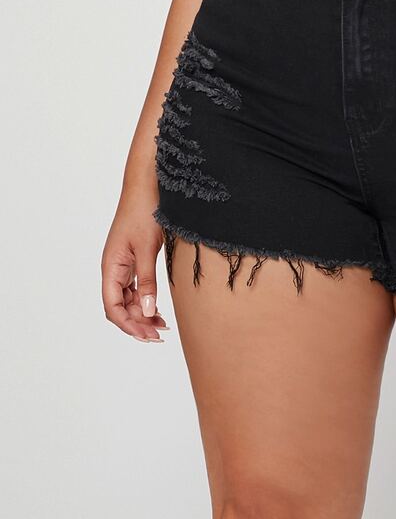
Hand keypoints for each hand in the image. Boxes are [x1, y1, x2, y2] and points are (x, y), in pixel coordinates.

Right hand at [101, 183, 169, 342]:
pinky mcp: (133, 257)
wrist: (147, 184)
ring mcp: (122, 263)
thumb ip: (146, 280)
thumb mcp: (147, 248)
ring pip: (127, 298)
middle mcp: (113, 267)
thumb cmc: (144, 211)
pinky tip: (157, 307)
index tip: (148, 335)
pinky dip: (144, 299)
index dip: (128, 324)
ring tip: (162, 325)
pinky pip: (134, 286)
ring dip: (141, 313)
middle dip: (136, 323)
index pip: (113, 307)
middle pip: (119, 306)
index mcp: (111, 267)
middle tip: (159, 335)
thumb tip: (146, 311)